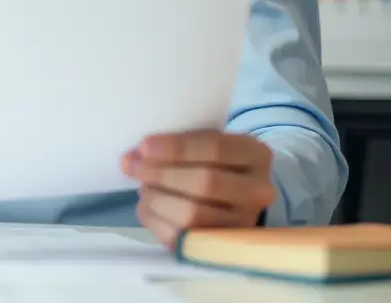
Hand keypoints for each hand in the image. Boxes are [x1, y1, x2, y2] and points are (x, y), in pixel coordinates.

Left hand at [121, 130, 276, 248]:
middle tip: (131, 165)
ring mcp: (243, 224)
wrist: (233, 197)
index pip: (215, 148)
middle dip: (160, 173)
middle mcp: (258, 192)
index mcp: (255, 155)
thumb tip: (137, 155)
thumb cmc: (211, 162)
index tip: (144, 147)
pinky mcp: (220, 249)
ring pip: (192, 214)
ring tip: (142, 186)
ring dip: (156, 198)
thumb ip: (177, 144)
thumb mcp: (205, 142)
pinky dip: (155, 220)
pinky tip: (147, 206)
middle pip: (204, 183)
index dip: (175, 149)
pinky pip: (181, 238)